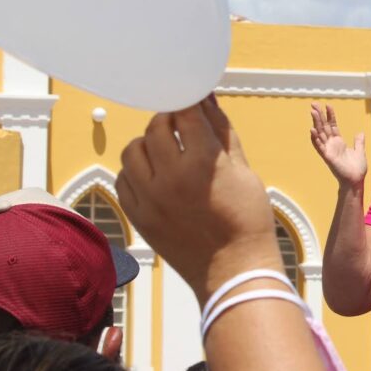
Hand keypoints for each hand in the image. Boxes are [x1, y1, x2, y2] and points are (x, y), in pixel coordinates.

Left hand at [116, 96, 282, 304]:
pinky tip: (154, 175)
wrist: (234, 270)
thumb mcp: (244, 170)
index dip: (190, 103)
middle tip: (182, 127)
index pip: (185, 112)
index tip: (193, 104)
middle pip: (155, 126)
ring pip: (132, 150)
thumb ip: (222, 132)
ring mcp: (150, 198)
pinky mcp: (138, 216)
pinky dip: (135, 171)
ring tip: (165, 152)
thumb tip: (207, 101)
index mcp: (203, 162)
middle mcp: (171, 177)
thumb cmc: (247, 220)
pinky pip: (122, 180)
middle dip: (169, 120)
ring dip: (148, 143)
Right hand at [310, 103, 366, 187]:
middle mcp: (332, 145)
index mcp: (339, 142)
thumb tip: (360, 133)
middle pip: (324, 127)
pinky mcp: (328, 157)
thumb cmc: (357, 169)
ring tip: (313, 112)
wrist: (355, 180)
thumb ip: (358, 142)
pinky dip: (316, 139)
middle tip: (314, 104)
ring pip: (320, 134)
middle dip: (319, 115)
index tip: (328, 105)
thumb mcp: (359, 152)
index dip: (330, 115)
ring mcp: (329, 150)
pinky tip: (312, 130)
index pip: (332, 125)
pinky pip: (320, 146)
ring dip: (316, 123)